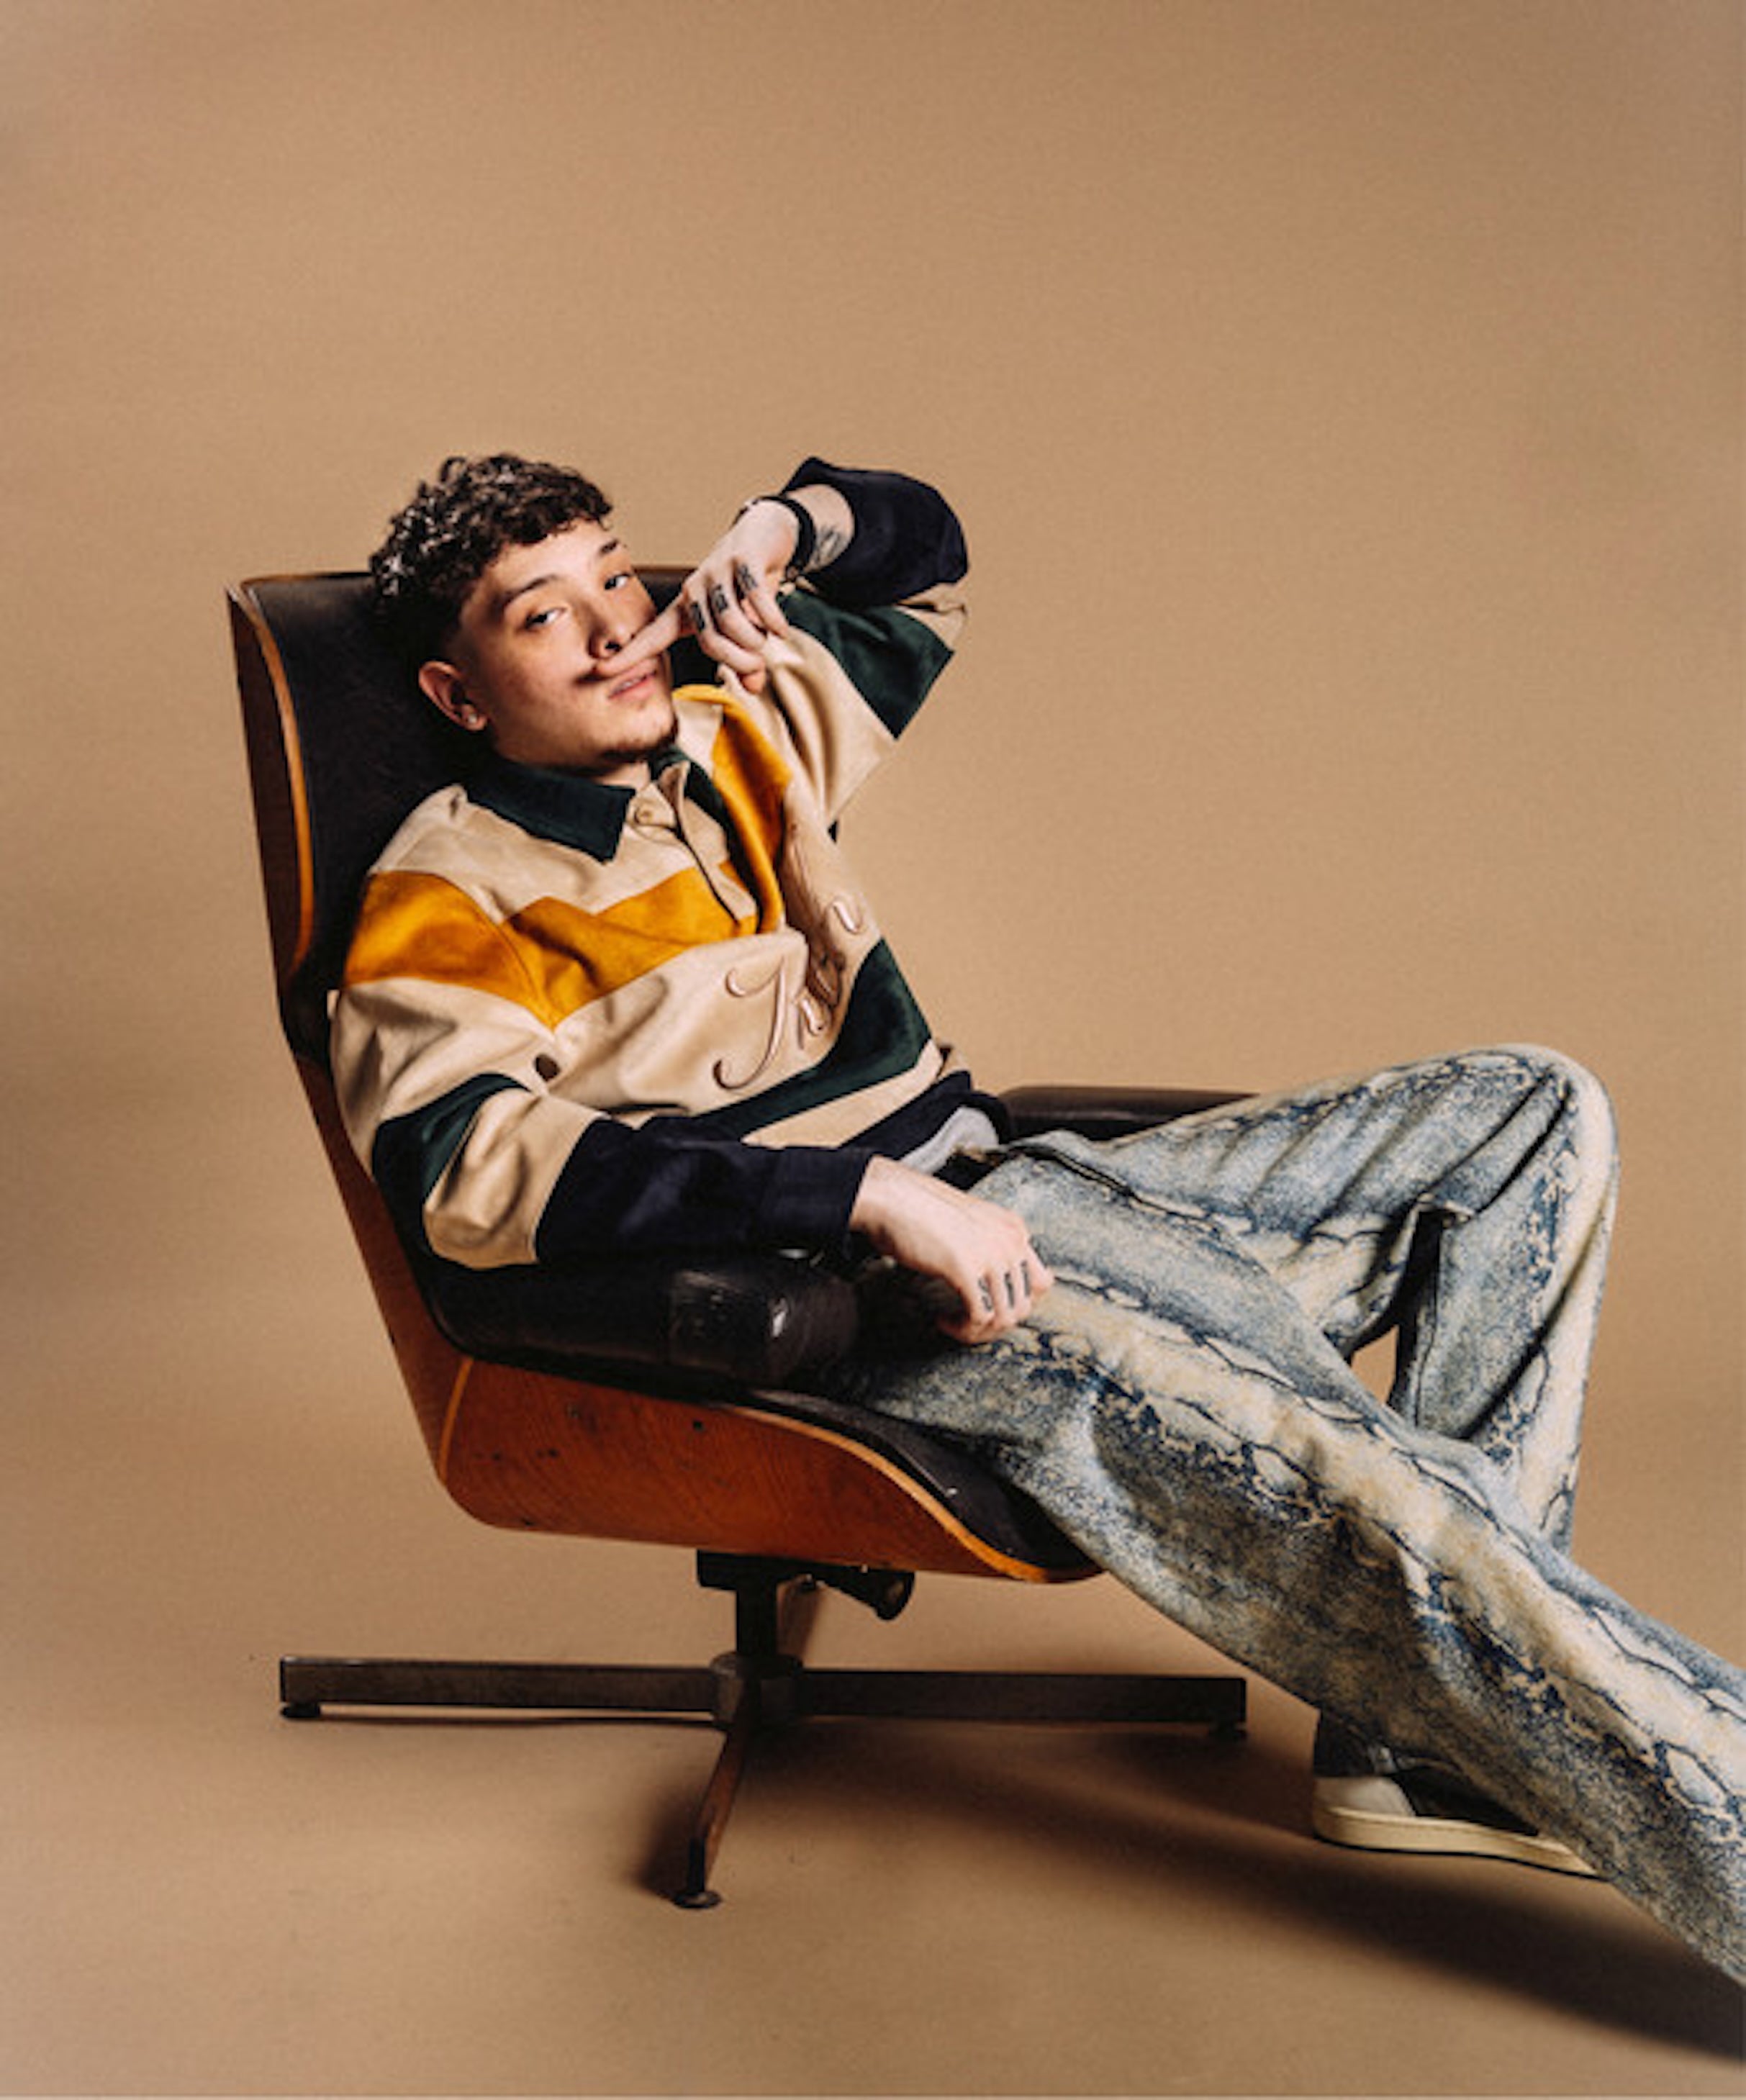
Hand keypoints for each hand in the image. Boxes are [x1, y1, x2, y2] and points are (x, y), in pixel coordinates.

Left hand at [608, 485, 852, 696]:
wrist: (765, 534)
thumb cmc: (748, 588)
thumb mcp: (744, 625)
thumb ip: (746, 658)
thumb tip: (753, 689)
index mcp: (686, 609)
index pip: (652, 636)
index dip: (628, 655)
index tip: (600, 670)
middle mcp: (693, 590)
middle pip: (709, 641)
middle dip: (739, 660)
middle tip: (757, 665)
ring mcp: (716, 572)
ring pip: (731, 623)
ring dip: (756, 641)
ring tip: (769, 641)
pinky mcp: (742, 560)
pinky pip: (755, 600)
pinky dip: (772, 621)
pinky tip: (782, 631)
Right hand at [850, 1156, 1053, 1344]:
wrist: (893, 1199)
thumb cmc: (921, 1212)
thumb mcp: (972, 1225)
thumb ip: (992, 1246)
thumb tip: (998, 1287)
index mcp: (1014, 1230)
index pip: (1042, 1283)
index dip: (1018, 1305)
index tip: (992, 1310)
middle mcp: (1010, 1241)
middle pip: (1024, 1305)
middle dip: (996, 1325)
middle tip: (969, 1324)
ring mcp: (990, 1254)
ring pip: (1005, 1317)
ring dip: (978, 1331)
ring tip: (955, 1325)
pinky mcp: (966, 1268)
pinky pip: (980, 1316)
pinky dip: (963, 1329)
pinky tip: (943, 1321)